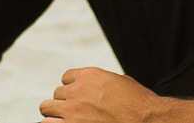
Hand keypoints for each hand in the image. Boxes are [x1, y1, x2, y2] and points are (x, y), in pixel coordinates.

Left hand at [39, 67, 166, 122]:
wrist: (146, 121)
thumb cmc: (139, 104)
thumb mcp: (122, 83)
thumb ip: (104, 82)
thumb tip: (102, 86)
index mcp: (89, 75)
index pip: (66, 78)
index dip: (72, 87)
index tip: (78, 96)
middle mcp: (77, 90)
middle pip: (56, 94)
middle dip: (64, 102)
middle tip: (74, 111)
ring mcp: (72, 111)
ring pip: (46, 108)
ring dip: (54, 114)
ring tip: (64, 120)